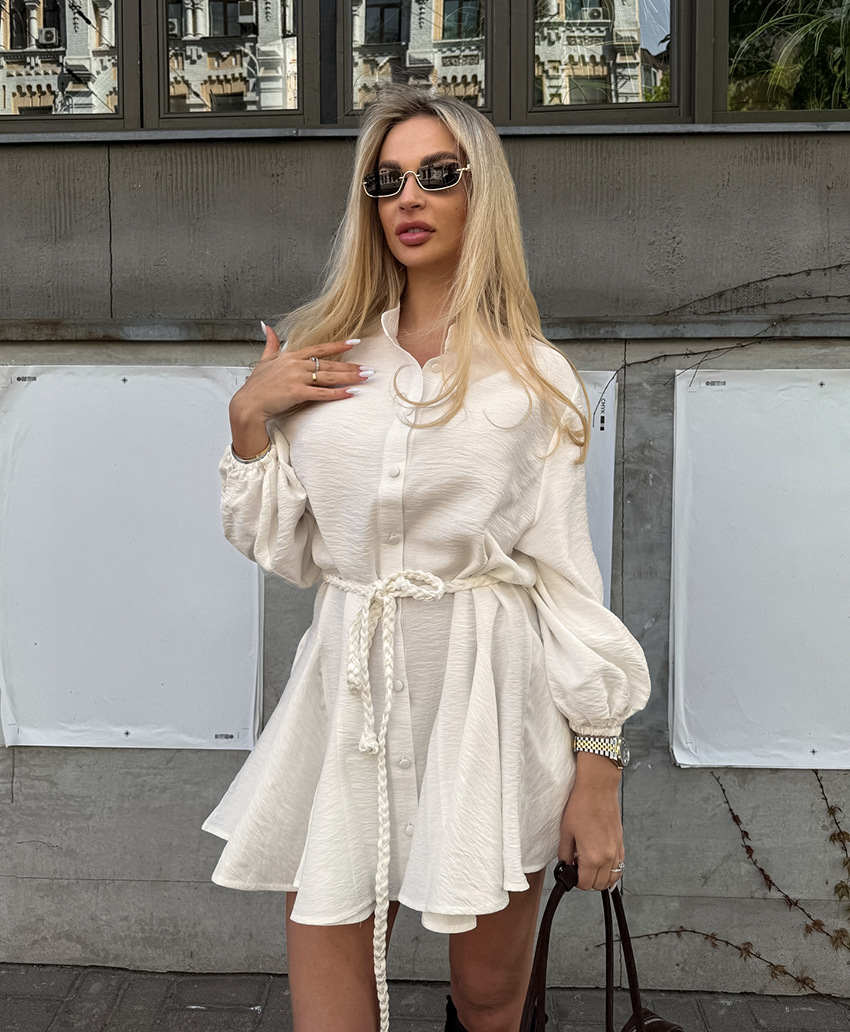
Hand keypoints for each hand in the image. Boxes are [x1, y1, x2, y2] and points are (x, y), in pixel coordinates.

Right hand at [229, 324, 370, 456]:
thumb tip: (266, 327)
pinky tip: (352, 392)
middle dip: (351, 366)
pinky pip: (322, 393)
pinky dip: (338, 393)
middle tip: (369, 368)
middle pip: (329, 364)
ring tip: (366, 377)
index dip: (338, 345)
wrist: (247, 404)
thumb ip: (270, 343)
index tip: (354, 342)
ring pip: (329, 376)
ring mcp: (297, 378)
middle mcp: (296, 365)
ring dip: (350, 377)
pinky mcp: (297, 393)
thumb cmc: (256, 386)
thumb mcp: (263, 361)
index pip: (319, 348)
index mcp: (290, 356)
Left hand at [558, 752, 623, 890]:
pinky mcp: (621, 843)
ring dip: (600, 877)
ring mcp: (617, 850)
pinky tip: (601, 859)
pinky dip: (611, 869)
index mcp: (592, 856)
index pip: (585, 884)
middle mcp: (608, 857)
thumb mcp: (566, 831)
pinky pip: (620, 866)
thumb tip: (565, 865)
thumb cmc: (581, 805)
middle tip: (578, 865)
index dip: (575, 880)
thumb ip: (565, 853)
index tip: (570, 870)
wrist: (598, 788)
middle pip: (599, 885)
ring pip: (612, 878)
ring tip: (589, 863)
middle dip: (587, 880)